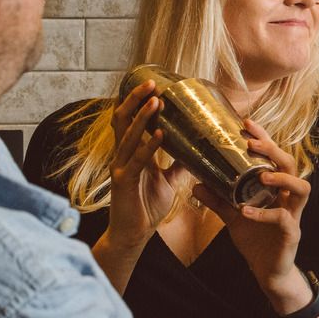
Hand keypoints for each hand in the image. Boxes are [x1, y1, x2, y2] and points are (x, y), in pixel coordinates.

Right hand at [103, 80, 190, 253]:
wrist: (134, 233)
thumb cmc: (147, 205)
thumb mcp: (169, 180)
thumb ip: (179, 163)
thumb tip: (198, 148)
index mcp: (131, 152)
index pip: (131, 121)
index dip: (139, 103)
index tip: (154, 85)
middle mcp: (122, 155)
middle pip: (123, 120)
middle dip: (136, 101)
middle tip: (151, 84)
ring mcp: (120, 167)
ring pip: (128, 136)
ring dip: (142, 118)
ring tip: (156, 102)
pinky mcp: (123, 182)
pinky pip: (137, 161)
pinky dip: (149, 146)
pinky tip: (160, 135)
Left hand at [194, 122, 311, 306]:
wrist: (267, 271)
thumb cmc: (256, 239)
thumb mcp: (232, 216)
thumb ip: (218, 199)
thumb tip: (196, 183)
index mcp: (276, 189)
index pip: (274, 157)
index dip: (264, 139)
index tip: (246, 123)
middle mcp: (288, 197)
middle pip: (291, 165)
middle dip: (273, 151)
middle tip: (252, 144)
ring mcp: (293, 214)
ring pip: (302, 188)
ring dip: (283, 178)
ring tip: (262, 175)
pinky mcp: (292, 233)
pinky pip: (283, 218)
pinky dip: (264, 213)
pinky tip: (245, 211)